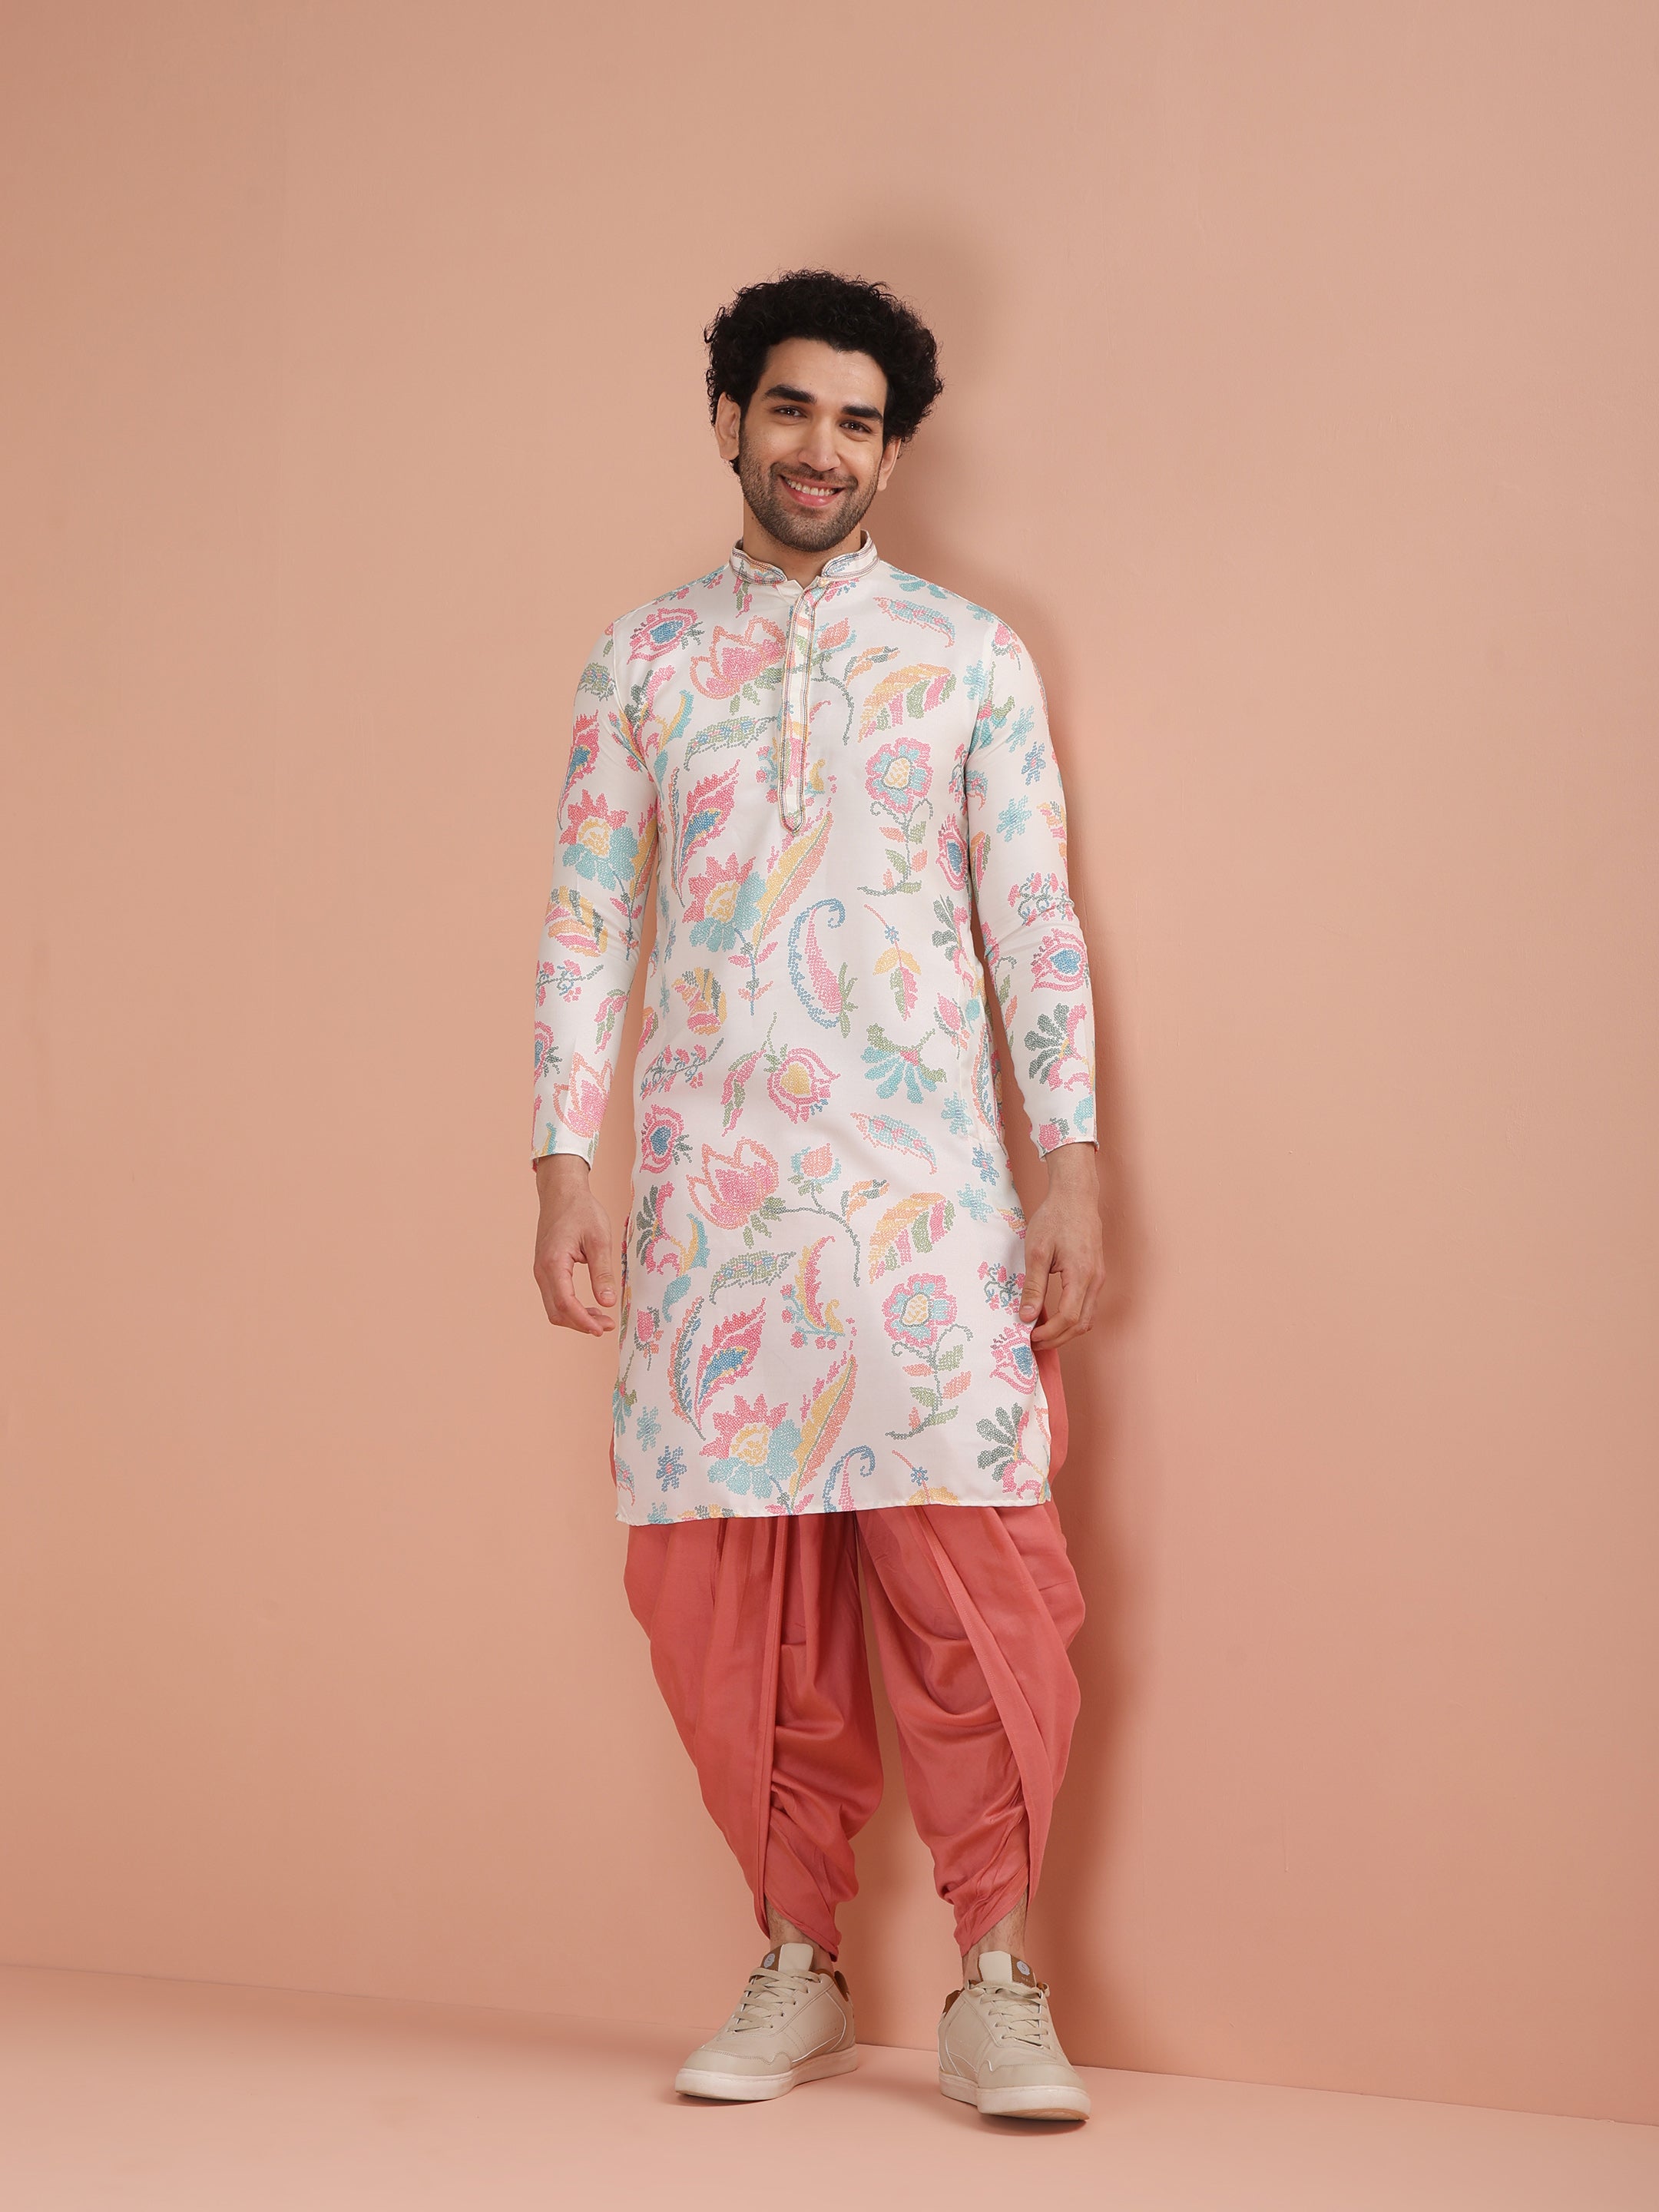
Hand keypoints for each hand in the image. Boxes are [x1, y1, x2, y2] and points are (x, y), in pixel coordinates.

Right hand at [533, 1156, 618, 1334]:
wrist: (561, 1193)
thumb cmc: (581, 1211)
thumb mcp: (599, 1240)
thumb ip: (602, 1273)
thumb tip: (608, 1302)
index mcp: (553, 1263)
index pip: (565, 1303)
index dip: (583, 1320)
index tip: (602, 1329)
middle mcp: (542, 1270)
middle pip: (556, 1312)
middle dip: (581, 1324)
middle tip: (607, 1326)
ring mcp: (541, 1271)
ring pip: (553, 1308)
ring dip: (576, 1318)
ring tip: (602, 1319)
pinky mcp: (545, 1270)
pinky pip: (554, 1297)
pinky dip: (570, 1308)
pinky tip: (590, 1307)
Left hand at [1020, 1143, 1106, 1348]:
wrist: (1075, 1196)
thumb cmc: (1054, 1219)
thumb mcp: (1036, 1251)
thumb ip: (1033, 1287)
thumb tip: (1026, 1317)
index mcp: (1081, 1276)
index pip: (1068, 1319)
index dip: (1049, 1334)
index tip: (1029, 1338)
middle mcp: (1095, 1280)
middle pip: (1081, 1325)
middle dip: (1057, 1339)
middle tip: (1033, 1343)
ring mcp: (1099, 1278)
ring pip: (1087, 1318)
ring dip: (1066, 1332)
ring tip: (1041, 1334)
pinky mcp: (1096, 1274)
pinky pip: (1088, 1305)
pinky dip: (1072, 1318)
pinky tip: (1053, 1316)